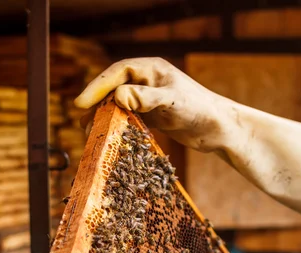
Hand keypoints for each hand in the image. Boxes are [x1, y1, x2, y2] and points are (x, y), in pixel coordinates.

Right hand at [74, 57, 232, 151]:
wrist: (219, 128)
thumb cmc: (199, 110)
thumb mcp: (172, 102)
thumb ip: (146, 98)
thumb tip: (117, 96)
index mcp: (151, 69)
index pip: (117, 73)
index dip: (97, 87)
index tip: (81, 103)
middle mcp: (147, 81)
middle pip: (114, 88)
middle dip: (97, 103)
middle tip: (82, 119)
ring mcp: (149, 98)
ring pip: (119, 104)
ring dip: (105, 116)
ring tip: (90, 130)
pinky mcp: (153, 116)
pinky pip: (129, 118)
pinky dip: (118, 126)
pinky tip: (110, 136)